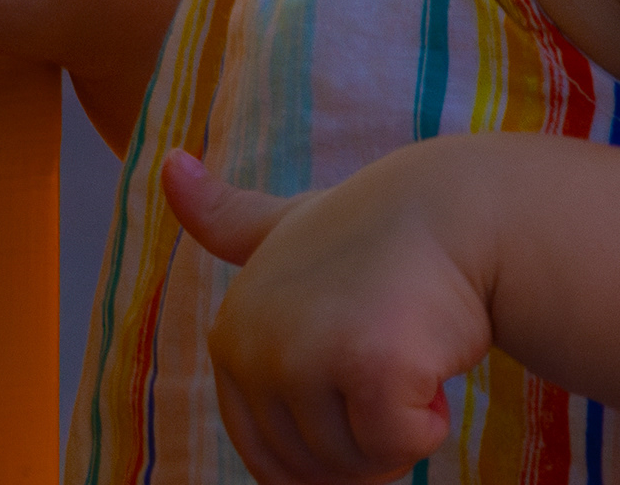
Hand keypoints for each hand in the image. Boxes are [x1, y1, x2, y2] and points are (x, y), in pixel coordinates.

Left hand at [168, 145, 490, 484]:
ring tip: (406, 346)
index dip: (325, 446)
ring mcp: (305, 357)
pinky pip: (402, 447)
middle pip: (317, 468)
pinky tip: (428, 353)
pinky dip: (428, 422)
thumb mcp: (286, 227)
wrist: (452, 210)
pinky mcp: (366, 367)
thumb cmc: (376, 230)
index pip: (268, 457)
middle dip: (368, 438)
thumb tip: (168, 165)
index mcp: (229, 339)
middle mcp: (252, 348)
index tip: (355, 385)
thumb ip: (228, 221)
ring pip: (360, 465)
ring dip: (401, 428)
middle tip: (389, 361)